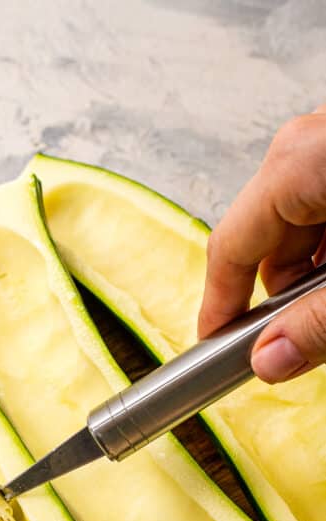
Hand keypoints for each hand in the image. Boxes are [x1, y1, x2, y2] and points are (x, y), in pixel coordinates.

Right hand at [198, 106, 325, 382]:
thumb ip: (318, 323)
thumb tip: (269, 363)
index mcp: (297, 165)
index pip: (229, 249)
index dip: (218, 306)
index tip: (214, 347)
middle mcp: (307, 146)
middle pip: (266, 240)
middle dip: (282, 295)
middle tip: (301, 337)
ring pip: (301, 227)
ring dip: (314, 274)